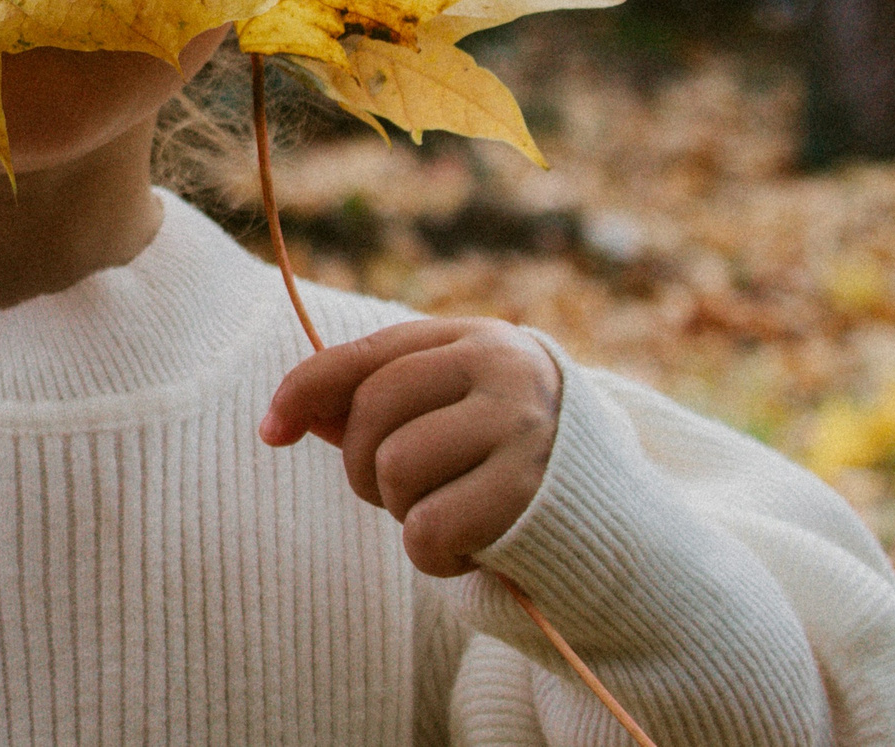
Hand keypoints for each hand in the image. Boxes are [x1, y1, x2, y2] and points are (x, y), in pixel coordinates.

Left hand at [260, 317, 562, 577]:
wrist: (624, 530)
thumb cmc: (510, 467)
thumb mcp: (450, 416)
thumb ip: (376, 406)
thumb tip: (287, 414)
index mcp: (474, 339)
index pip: (365, 356)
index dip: (303, 392)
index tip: (270, 433)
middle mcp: (502, 369)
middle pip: (371, 414)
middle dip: (366, 469)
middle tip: (405, 495)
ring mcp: (521, 427)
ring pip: (394, 470)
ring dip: (404, 512)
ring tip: (449, 513)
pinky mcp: (529, 494)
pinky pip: (427, 530)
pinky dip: (433, 555)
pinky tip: (472, 548)